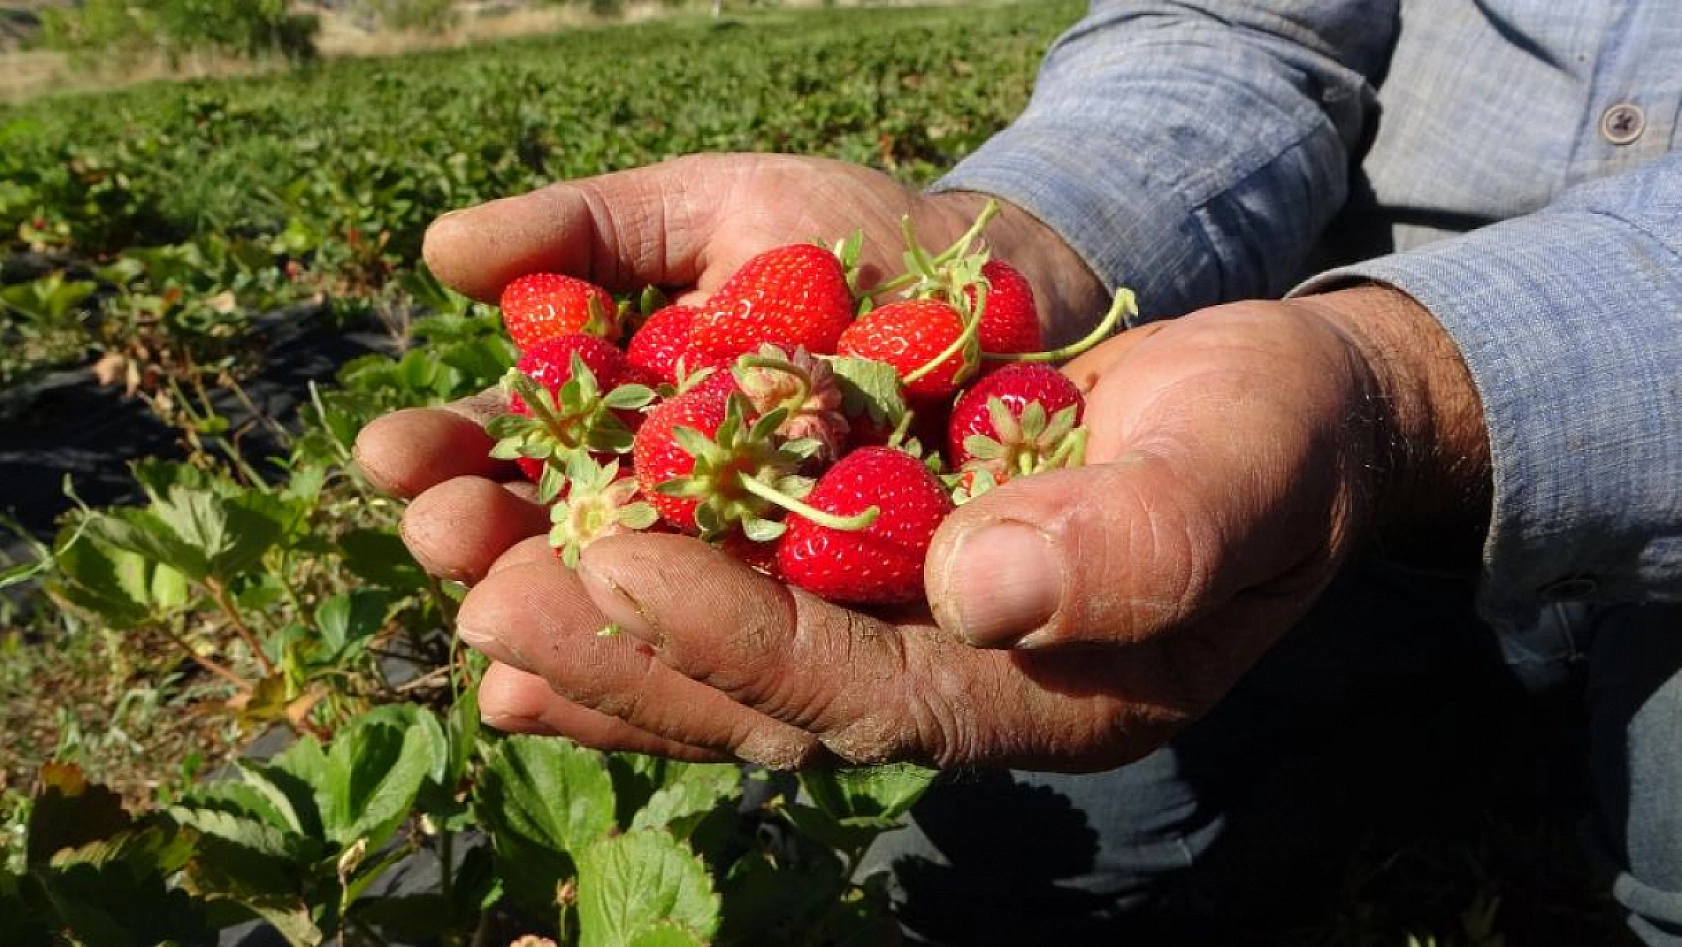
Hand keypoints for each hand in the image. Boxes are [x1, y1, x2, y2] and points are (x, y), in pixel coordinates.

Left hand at [358, 155, 1489, 770]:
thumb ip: (1138, 541)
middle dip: (623, 649)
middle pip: (759, 693)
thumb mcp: (1242, 470)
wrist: (1259, 418)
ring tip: (465, 579)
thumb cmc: (1266, 444)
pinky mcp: (864, 580)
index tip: (620, 566)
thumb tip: (976, 588)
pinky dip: (633, 596)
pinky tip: (533, 576)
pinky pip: (733, 602)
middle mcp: (945, 686)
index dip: (741, 638)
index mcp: (1036, 695)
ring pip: (723, 658)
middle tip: (485, 590)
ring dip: (594, 627)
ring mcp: (898, 638)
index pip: (866, 689)